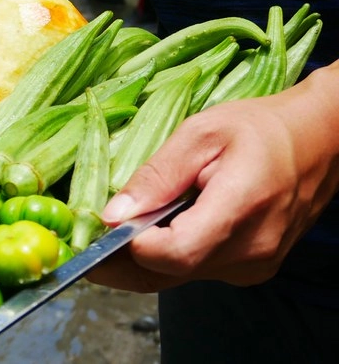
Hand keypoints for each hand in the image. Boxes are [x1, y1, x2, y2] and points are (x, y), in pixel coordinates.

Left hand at [86, 65, 338, 292]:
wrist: (319, 141)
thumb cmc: (260, 127)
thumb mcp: (201, 133)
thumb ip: (156, 175)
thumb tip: (112, 214)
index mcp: (240, 209)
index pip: (176, 253)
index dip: (131, 246)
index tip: (100, 226)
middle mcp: (251, 250)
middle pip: (170, 272)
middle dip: (122, 258)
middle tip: (88, 235)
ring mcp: (254, 265)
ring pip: (179, 276)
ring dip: (143, 257)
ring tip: (119, 226)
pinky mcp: (252, 268)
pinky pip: (197, 269)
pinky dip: (169, 254)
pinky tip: (157, 228)